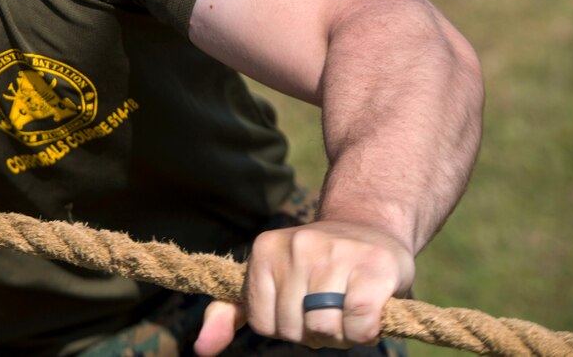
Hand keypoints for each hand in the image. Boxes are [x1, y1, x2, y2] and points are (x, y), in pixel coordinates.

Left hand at [194, 221, 413, 353]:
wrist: (369, 228)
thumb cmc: (314, 267)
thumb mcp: (266, 282)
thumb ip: (230, 313)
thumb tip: (201, 349)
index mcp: (264, 250)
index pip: (264, 324)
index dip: (287, 329)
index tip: (302, 311)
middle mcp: (296, 246)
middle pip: (294, 328)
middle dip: (314, 334)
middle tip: (330, 312)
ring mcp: (334, 253)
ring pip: (324, 328)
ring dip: (341, 335)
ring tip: (348, 313)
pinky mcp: (372, 267)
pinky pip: (358, 323)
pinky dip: (364, 332)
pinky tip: (369, 316)